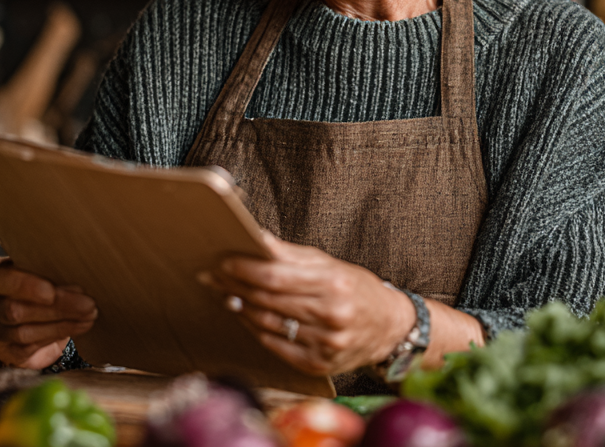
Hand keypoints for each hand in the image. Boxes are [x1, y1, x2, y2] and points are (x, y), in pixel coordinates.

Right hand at [0, 256, 97, 368]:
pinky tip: (79, 327)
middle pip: (15, 310)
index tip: (51, 291)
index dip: (25, 286)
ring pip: (23, 332)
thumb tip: (78, 272)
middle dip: (56, 308)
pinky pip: (28, 349)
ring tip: (89, 315)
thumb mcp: (34, 269)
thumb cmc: (33, 282)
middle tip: (88, 303)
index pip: (0, 280)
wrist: (21, 312)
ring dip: (62, 324)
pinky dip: (56, 336)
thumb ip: (47, 270)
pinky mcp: (5, 352)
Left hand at [199, 234, 415, 375]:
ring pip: (267, 323)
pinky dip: (255, 328)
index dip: (244, 269)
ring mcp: (324, 344)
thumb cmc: (358, 290)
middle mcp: (331, 316)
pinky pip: (275, 345)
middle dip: (236, 286)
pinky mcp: (317, 365)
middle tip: (214, 276)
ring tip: (225, 293)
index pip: (275, 276)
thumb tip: (258, 240)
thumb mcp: (331, 265)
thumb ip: (292, 255)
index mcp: (334, 284)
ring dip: (241, 307)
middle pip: (268, 299)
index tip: (224, 261)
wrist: (390, 328)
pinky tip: (245, 315)